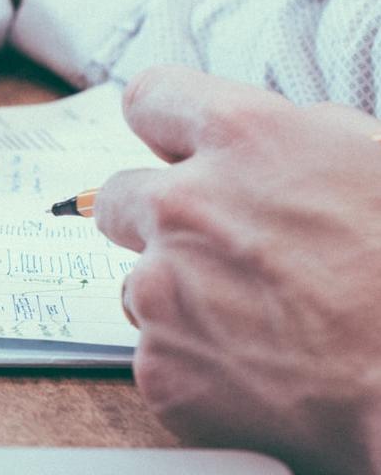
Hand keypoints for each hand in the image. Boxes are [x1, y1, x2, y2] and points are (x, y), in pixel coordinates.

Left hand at [95, 65, 380, 474]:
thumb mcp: (374, 160)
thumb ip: (300, 135)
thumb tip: (266, 138)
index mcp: (242, 138)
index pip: (151, 99)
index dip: (165, 126)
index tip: (174, 149)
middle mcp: (184, 206)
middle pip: (119, 195)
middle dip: (157, 218)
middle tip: (217, 250)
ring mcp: (162, 291)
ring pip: (138, 284)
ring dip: (182, 298)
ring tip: (259, 325)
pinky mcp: (160, 369)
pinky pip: (160, 356)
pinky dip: (197, 366)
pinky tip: (258, 374)